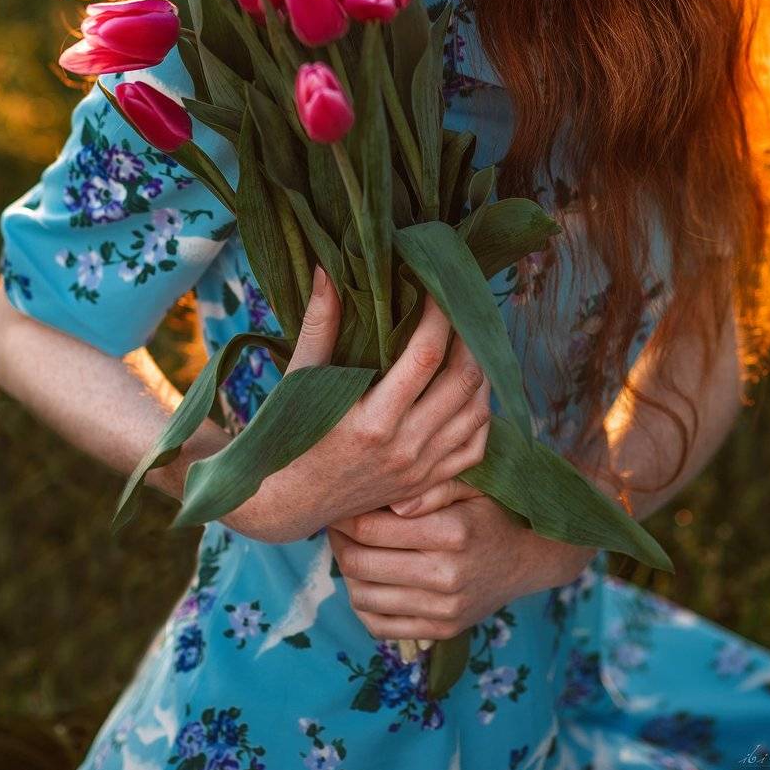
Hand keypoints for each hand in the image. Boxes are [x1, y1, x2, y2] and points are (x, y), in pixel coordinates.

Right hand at [220, 264, 490, 543]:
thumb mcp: (299, 378)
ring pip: (477, 412)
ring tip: (470, 340)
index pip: (426, 356)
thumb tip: (327, 268)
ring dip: (481, 371)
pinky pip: (475, 447)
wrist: (288, 501)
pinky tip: (471, 387)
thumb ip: (318, 324)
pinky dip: (482, 413)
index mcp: (373, 421)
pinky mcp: (427, 483)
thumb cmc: (290, 433)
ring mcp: (421, 470)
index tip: (435, 286)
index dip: (438, 315)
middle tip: (462, 308)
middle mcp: (405, 448)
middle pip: (463, 382)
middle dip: (470, 337)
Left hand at [327, 492, 596, 640]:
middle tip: (333, 523)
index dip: (345, 514)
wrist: (527, 558)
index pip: (372, 527)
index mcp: (451, 533)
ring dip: (345, 572)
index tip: (337, 502)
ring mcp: (443, 610)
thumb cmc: (490, 513)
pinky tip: (365, 580)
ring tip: (347, 548)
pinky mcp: (441, 631)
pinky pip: (379, 626)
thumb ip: (432, 487)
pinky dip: (361, 604)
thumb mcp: (470, 486)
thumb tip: (392, 503)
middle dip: (337, 541)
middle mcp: (446, 576)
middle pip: (360, 563)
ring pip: (363, 597)